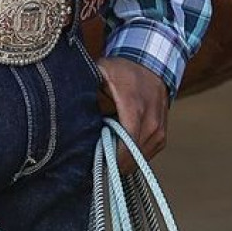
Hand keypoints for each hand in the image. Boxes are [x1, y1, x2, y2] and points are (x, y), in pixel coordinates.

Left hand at [95, 56, 168, 174]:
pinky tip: (119, 150)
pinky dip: (132, 156)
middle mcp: (151, 121)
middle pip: (132, 154)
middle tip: (95, 162)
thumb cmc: (123, 70)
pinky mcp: (161, 136)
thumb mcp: (103, 70)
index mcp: (134, 106)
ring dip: (123, 161)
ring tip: (105, 155)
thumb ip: (88, 82)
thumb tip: (70, 97)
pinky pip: (146, 155)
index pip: (127, 141)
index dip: (112, 157)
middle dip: (113, 162)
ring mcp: (158, 130)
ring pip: (139, 158)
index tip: (96, 163)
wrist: (151, 67)